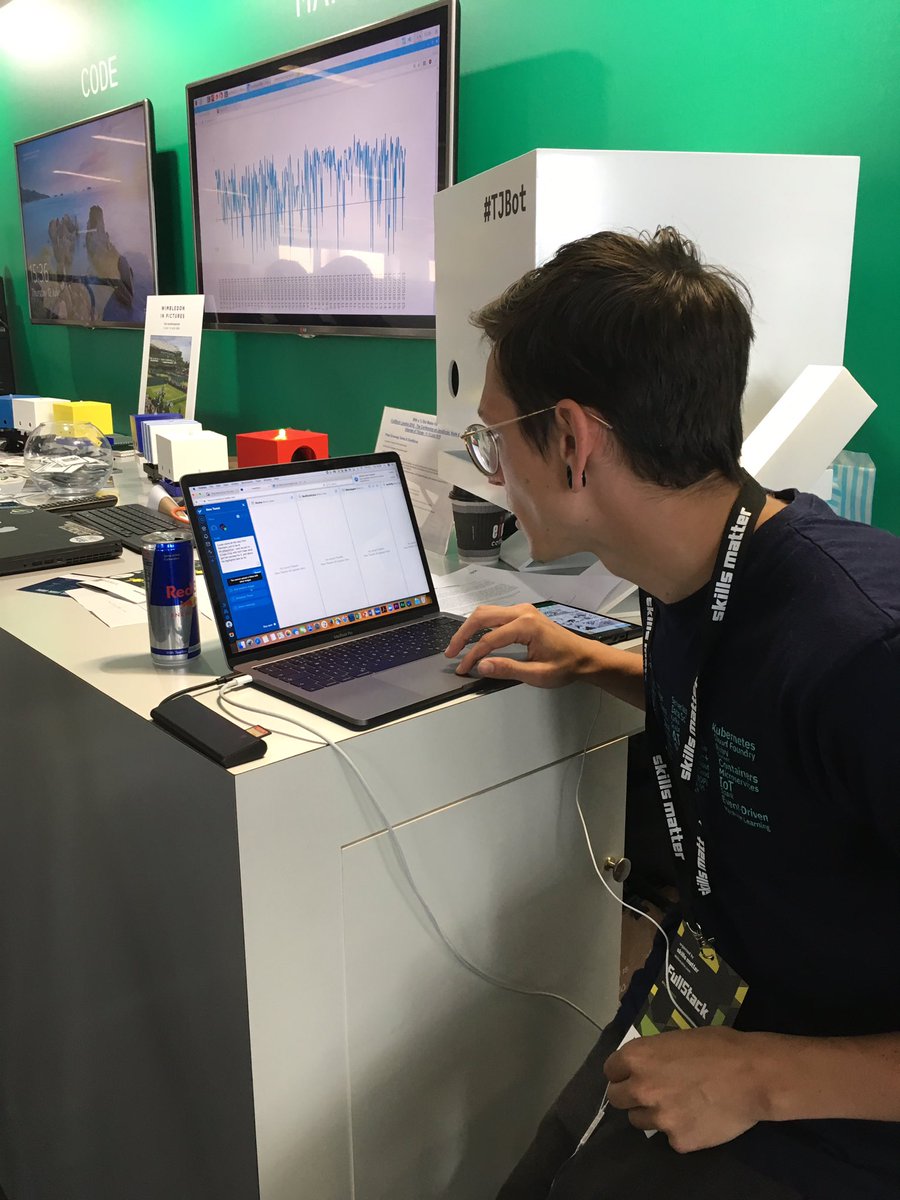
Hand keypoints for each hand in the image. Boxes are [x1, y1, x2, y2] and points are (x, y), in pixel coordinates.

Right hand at [443, 603, 597, 687]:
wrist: (584, 657)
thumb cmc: (565, 665)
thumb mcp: (537, 674)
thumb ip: (508, 669)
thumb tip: (482, 666)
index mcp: (526, 626)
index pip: (489, 640)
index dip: (472, 656)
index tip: (463, 669)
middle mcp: (522, 612)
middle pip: (482, 616)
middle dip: (463, 634)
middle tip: (451, 653)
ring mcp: (523, 610)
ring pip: (486, 612)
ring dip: (470, 628)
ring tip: (459, 647)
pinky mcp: (523, 614)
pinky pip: (495, 615)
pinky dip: (481, 626)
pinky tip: (476, 639)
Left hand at [604, 1027, 766, 1152]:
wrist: (752, 1076)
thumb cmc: (719, 1047)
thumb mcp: (677, 1039)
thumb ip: (654, 1056)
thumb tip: (647, 1066)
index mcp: (638, 1058)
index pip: (610, 1070)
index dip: (622, 1072)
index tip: (633, 1074)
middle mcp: (641, 1089)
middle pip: (617, 1099)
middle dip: (631, 1095)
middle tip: (652, 1091)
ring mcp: (660, 1119)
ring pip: (640, 1121)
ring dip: (653, 1113)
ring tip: (679, 1104)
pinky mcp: (679, 1142)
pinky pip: (671, 1137)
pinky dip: (681, 1130)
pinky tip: (700, 1117)